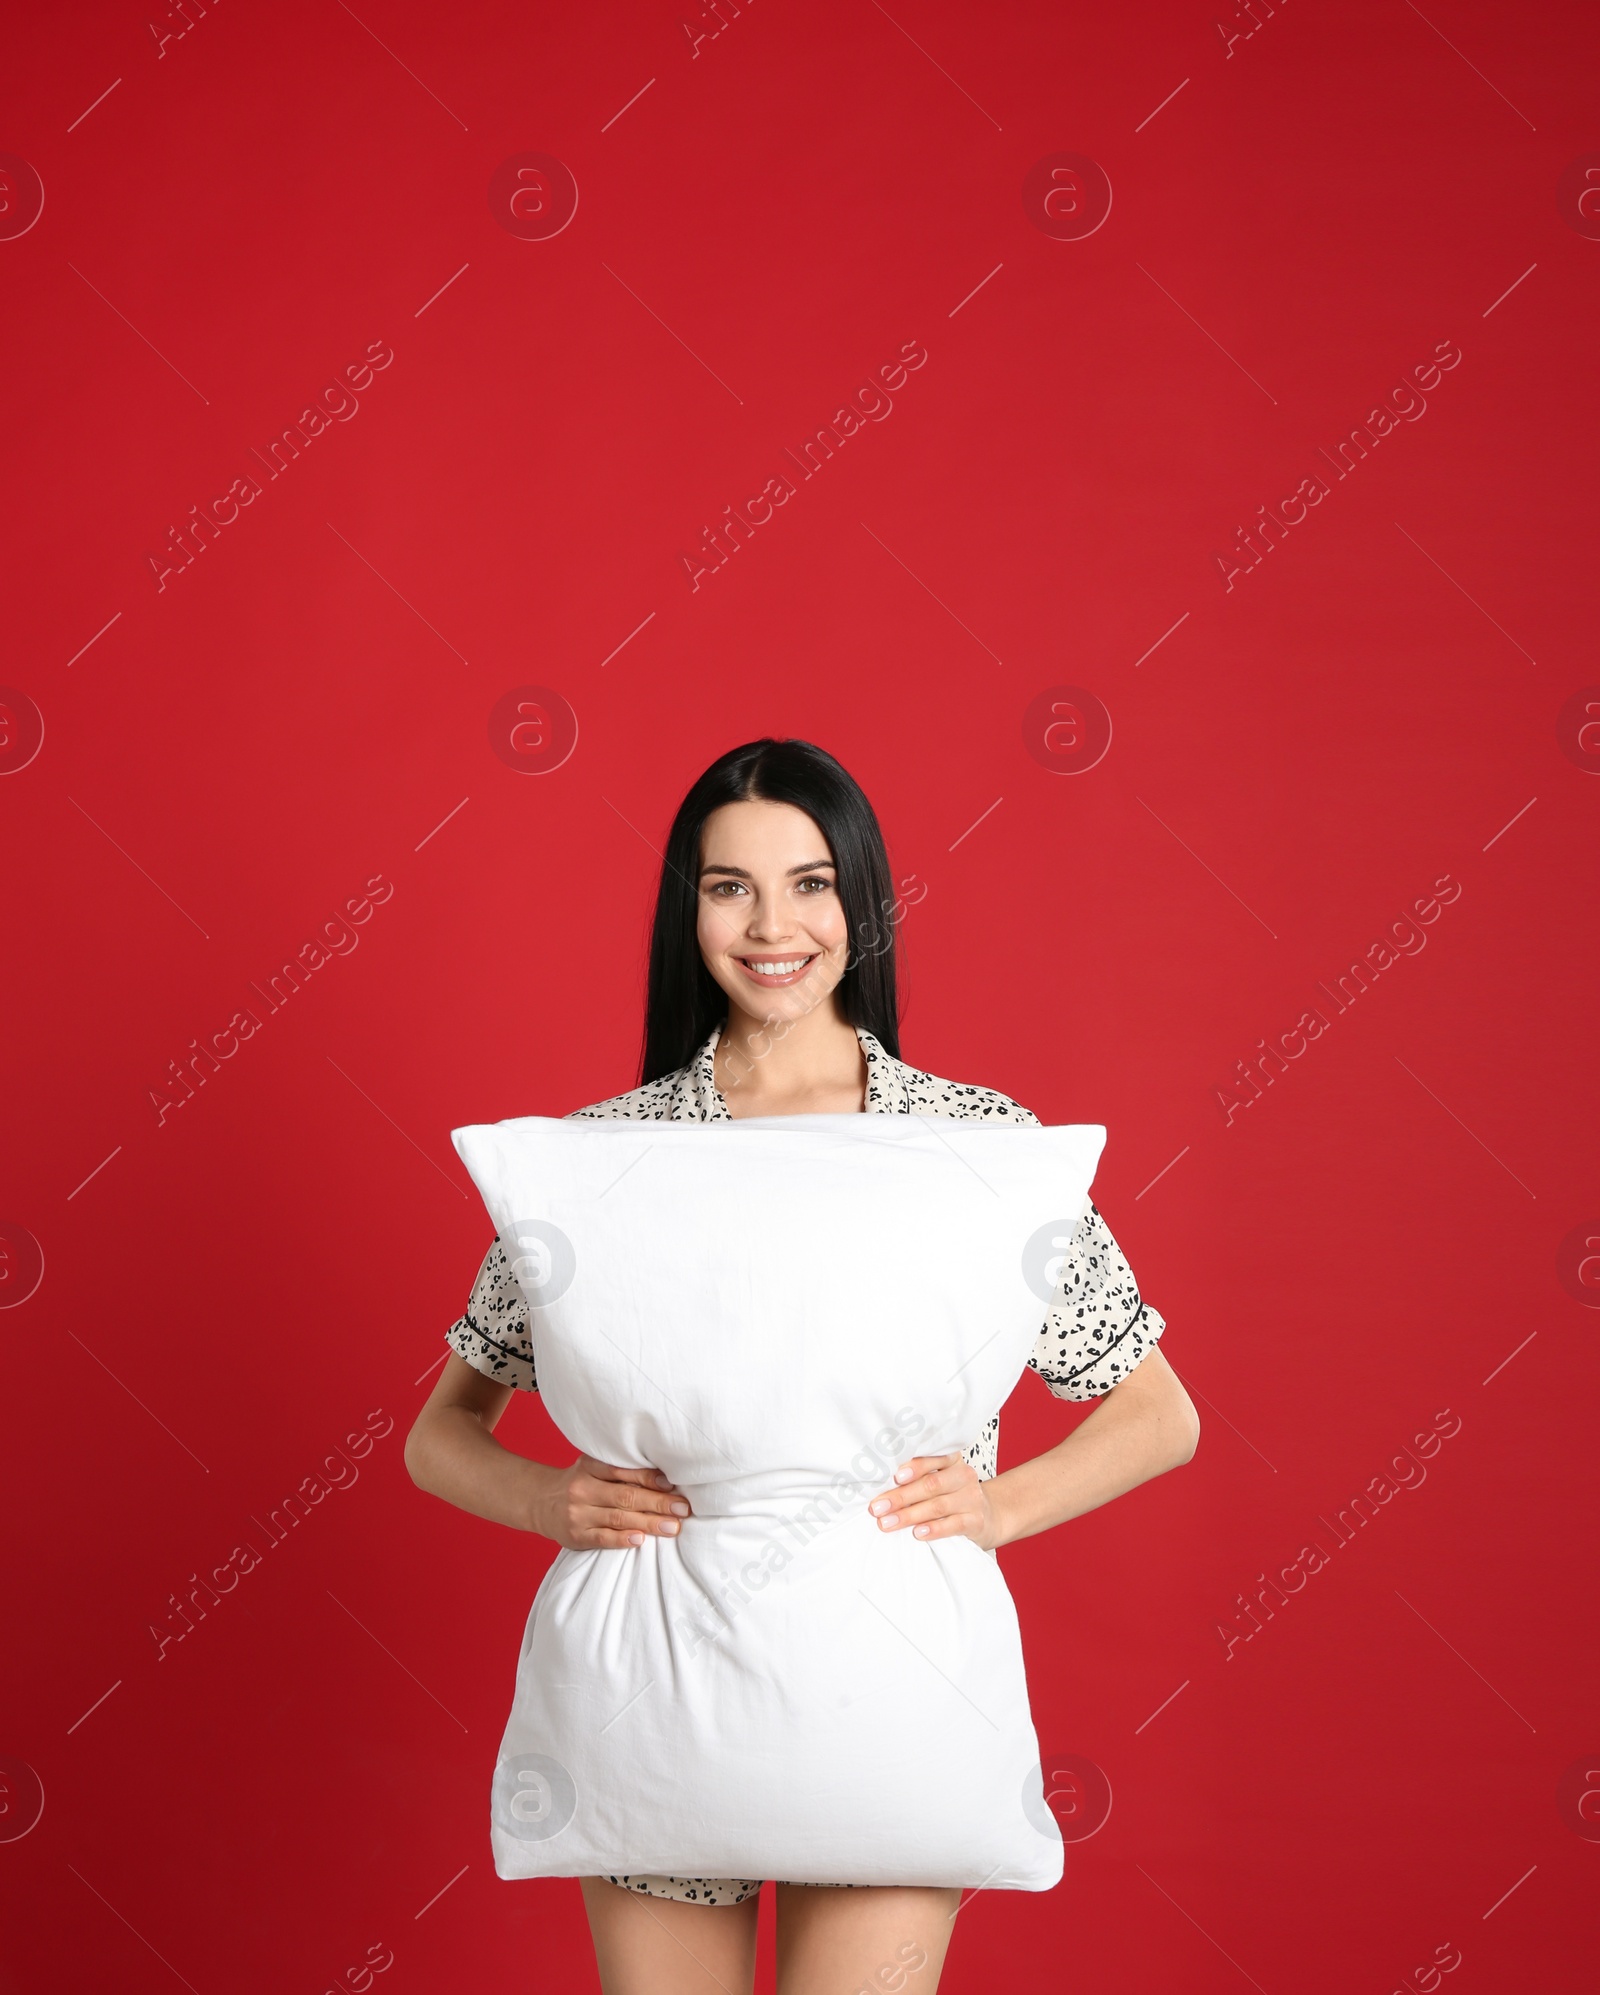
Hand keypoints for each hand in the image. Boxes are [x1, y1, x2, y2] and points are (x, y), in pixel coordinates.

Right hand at [529, 1455, 691, 1549]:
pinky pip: (601, 1538)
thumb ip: (621, 1470)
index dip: (649, 1477)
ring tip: (672, 1527)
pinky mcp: (575, 1535)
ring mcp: (578, 1513)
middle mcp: (583, 1488)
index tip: (673, 1484)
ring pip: (618, 1518)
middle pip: (626, 1496)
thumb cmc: (580, 1483)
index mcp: (590, 1466)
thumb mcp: (594, 1468)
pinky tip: (640, 1540)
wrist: (540, 1501)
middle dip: (658, 1503)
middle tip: (683, 1509)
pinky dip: (622, 1539)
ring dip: (649, 1523)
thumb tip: (666, 1479)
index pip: (623, 1471)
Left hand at [867, 1453, 998, 1549]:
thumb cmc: (953, 1496)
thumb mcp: (940, 1480)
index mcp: (952, 1460)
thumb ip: (917, 1479)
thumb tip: (880, 1487)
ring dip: (909, 1515)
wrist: (989, 1516)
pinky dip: (933, 1529)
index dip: (914, 1467)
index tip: (894, 1476)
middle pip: (930, 1484)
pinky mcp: (976, 1521)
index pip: (933, 1458)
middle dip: (901, 1496)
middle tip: (877, 1507)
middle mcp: (963, 1476)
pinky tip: (917, 1533)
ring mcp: (971, 1498)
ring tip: (887, 1523)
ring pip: (937, 1506)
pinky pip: (953, 1525)